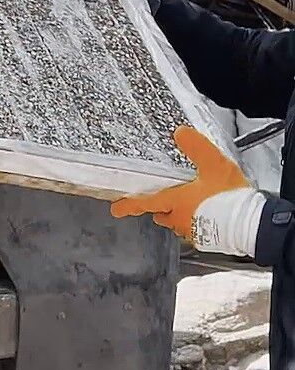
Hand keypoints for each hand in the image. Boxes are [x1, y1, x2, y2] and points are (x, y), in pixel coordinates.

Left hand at [112, 126, 260, 253]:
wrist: (252, 224)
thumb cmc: (230, 198)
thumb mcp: (213, 165)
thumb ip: (196, 148)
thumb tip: (179, 132)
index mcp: (176, 203)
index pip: (146, 203)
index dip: (130, 205)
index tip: (116, 208)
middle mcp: (180, 219)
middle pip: (161, 214)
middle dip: (158, 207)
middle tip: (158, 199)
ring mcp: (194, 231)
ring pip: (177, 222)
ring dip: (177, 213)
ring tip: (187, 201)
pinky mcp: (207, 237)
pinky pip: (194, 228)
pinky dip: (195, 219)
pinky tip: (206, 211)